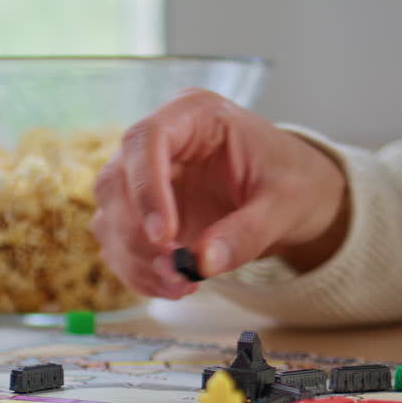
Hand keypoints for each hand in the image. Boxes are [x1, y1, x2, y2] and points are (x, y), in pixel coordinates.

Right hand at [92, 89, 349, 299]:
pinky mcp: (141, 215)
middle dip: (136, 235)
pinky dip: (138, 273)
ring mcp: (144, 179)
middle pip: (115, 181)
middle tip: (174, 270)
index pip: (147, 139)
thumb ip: (246, 232)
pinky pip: (119, 245)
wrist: (292, 197)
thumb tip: (202, 263)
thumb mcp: (284, 205)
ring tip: (181, 285)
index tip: (165, 237)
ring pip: (109, 218)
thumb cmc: (291, 183)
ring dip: (135, 260)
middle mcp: (160, 143)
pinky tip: (172, 287)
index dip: (146, 188)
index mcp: (194, 115)